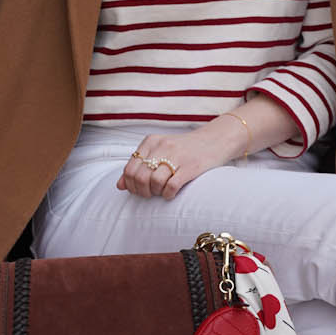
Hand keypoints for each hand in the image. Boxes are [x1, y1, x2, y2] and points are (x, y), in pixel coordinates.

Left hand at [116, 116, 246, 199]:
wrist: (215, 140)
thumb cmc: (184, 149)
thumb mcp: (159, 151)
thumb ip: (138, 166)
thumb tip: (120, 185)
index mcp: (151, 141)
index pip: (130, 168)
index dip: (131, 185)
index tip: (138, 190)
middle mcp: (162, 147)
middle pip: (139, 177)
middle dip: (141, 191)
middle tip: (149, 194)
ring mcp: (177, 157)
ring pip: (153, 182)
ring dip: (155, 192)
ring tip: (161, 191)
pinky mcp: (191, 167)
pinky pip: (171, 187)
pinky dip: (168, 194)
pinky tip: (171, 192)